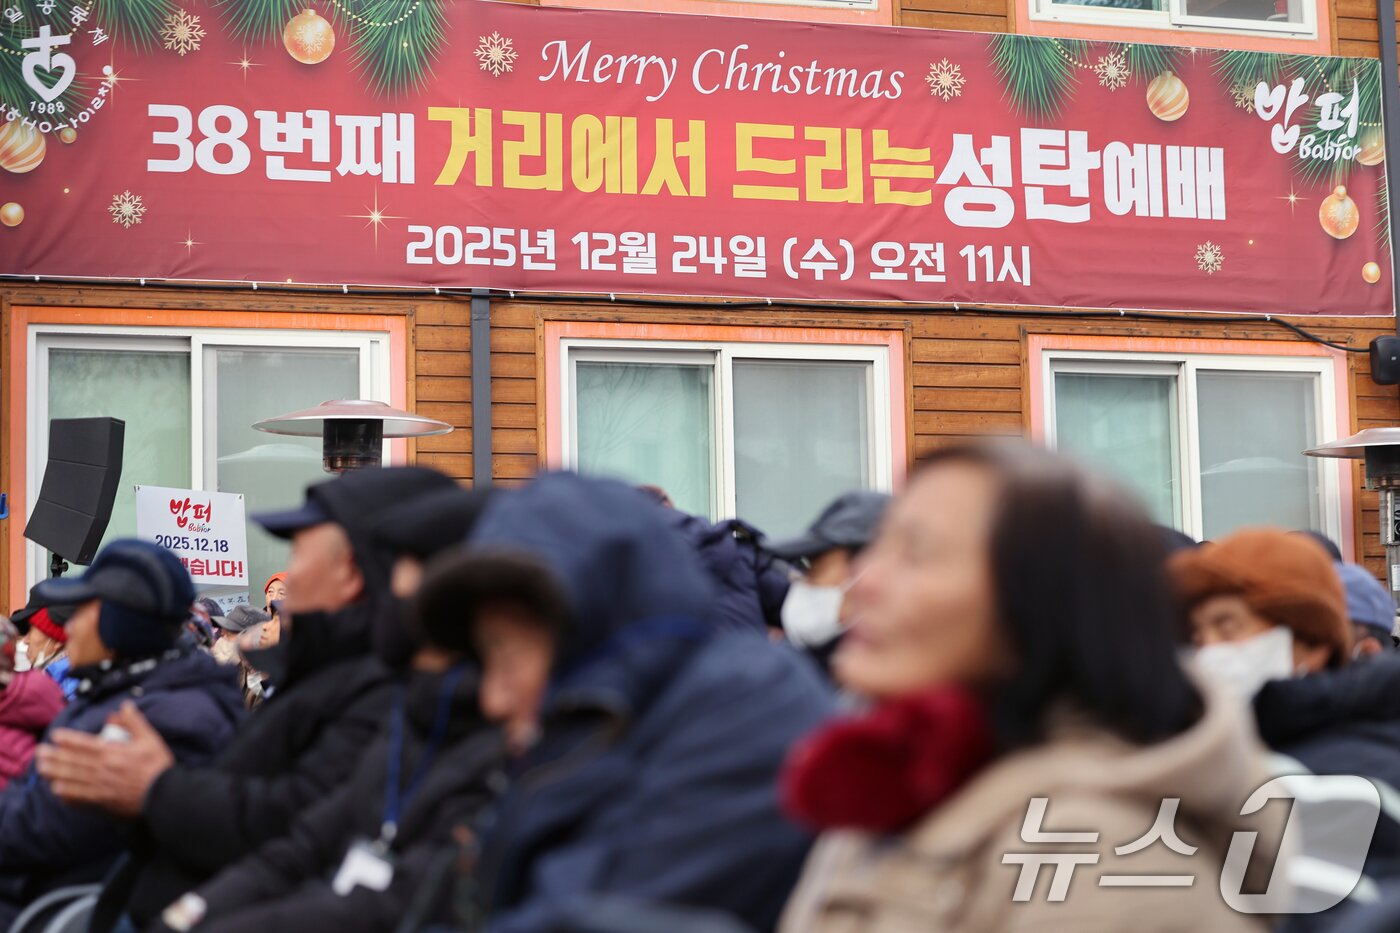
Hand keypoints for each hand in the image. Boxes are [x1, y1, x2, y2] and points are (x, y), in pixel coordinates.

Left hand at [36, 701, 175, 816]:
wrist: (163, 795)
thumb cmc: (157, 766)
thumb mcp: (150, 739)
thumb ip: (134, 722)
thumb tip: (123, 706)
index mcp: (112, 752)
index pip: (85, 744)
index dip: (68, 739)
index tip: (55, 736)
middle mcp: (102, 769)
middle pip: (73, 762)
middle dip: (55, 756)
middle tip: (39, 752)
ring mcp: (100, 786)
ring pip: (72, 779)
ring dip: (55, 773)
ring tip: (41, 769)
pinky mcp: (102, 801)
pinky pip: (79, 798)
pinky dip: (67, 794)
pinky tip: (57, 791)